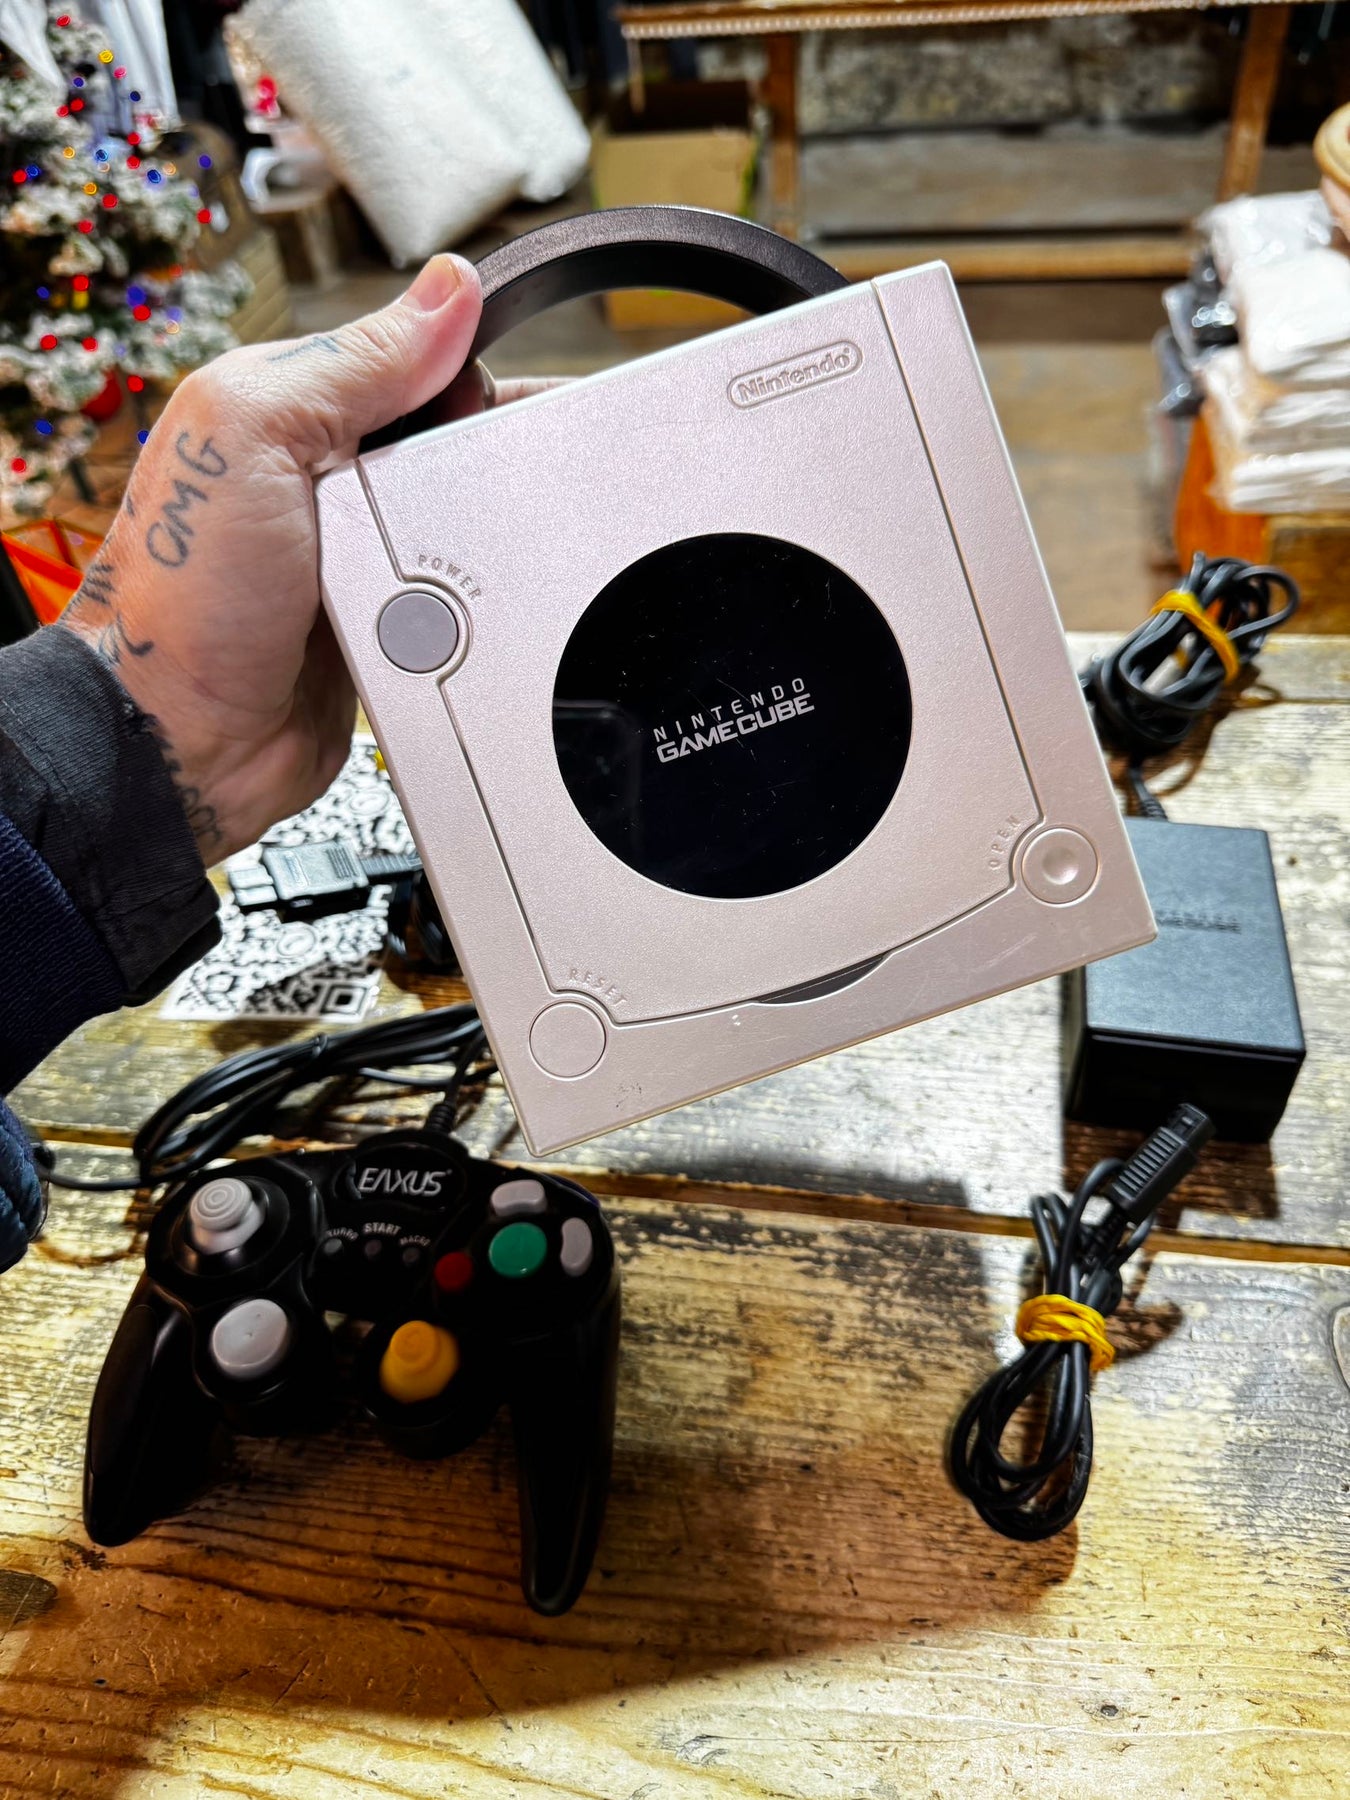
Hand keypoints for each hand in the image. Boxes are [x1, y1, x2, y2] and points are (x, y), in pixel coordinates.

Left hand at [59, 255, 482, 862]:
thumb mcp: (255, 434)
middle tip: (473, 501)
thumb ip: (352, 361)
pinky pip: (468, 603)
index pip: (419, 365)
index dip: (469, 377)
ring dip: (487, 546)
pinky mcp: (396, 628)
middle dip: (487, 467)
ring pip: (475, 527)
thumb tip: (449, 291)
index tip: (500, 405)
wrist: (185, 738)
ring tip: (465, 567)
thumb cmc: (186, 595)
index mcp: (297, 412)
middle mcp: (334, 480)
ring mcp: (367, 558)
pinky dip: (479, 608)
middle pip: (460, 446)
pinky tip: (476, 611)